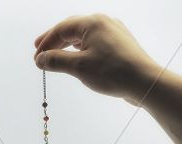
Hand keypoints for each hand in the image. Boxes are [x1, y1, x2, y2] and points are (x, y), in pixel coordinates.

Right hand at [34, 14, 157, 101]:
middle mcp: (104, 22)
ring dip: (68, 46)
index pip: (62, 29)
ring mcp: (114, 33)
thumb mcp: (79, 67)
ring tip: (57, 55)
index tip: (36, 57)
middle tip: (40, 50)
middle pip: (73, 29)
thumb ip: (57, 61)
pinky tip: (79, 59)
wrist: (145, 82)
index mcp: (92, 22)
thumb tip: (40, 59)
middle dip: (55, 41)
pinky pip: (95, 44)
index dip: (46, 42)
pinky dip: (82, 51)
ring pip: (85, 37)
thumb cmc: (113, 73)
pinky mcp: (120, 46)